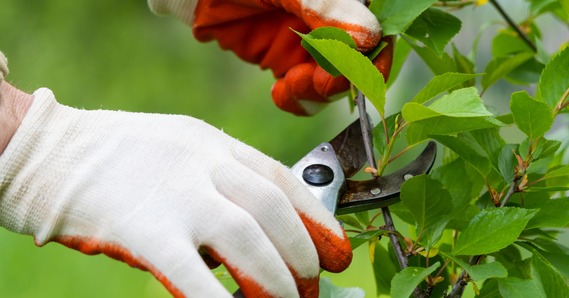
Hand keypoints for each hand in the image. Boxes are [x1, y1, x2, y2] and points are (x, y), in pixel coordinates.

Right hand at [0, 87, 351, 296]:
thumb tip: (260, 229)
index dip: (317, 218)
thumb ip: (222, 179)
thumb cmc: (120, 156)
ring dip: (276, 278)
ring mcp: (177, 195)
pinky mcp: (146, 230)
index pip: (282, 180)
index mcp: (215, 144)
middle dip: (302, 253)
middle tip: (313, 283)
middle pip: (273, 211)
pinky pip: (194, 274)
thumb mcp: (183, 148)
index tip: (336, 248)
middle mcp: (204, 164)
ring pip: (248, 239)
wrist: (52, 152)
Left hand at [149, 0, 391, 115]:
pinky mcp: (287, 65)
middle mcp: (330, 23)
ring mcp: (310, 46)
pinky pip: (306, 95)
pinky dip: (298, 102)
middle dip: (341, 80)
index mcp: (340, 1)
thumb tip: (370, 37)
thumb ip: (325, 8)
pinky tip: (281, 92)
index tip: (360, 72)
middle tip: (317, 82)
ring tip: (291, 84)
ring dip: (318, 93)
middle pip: (358, 65)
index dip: (374, 57)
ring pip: (333, 84)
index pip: (374, 31)